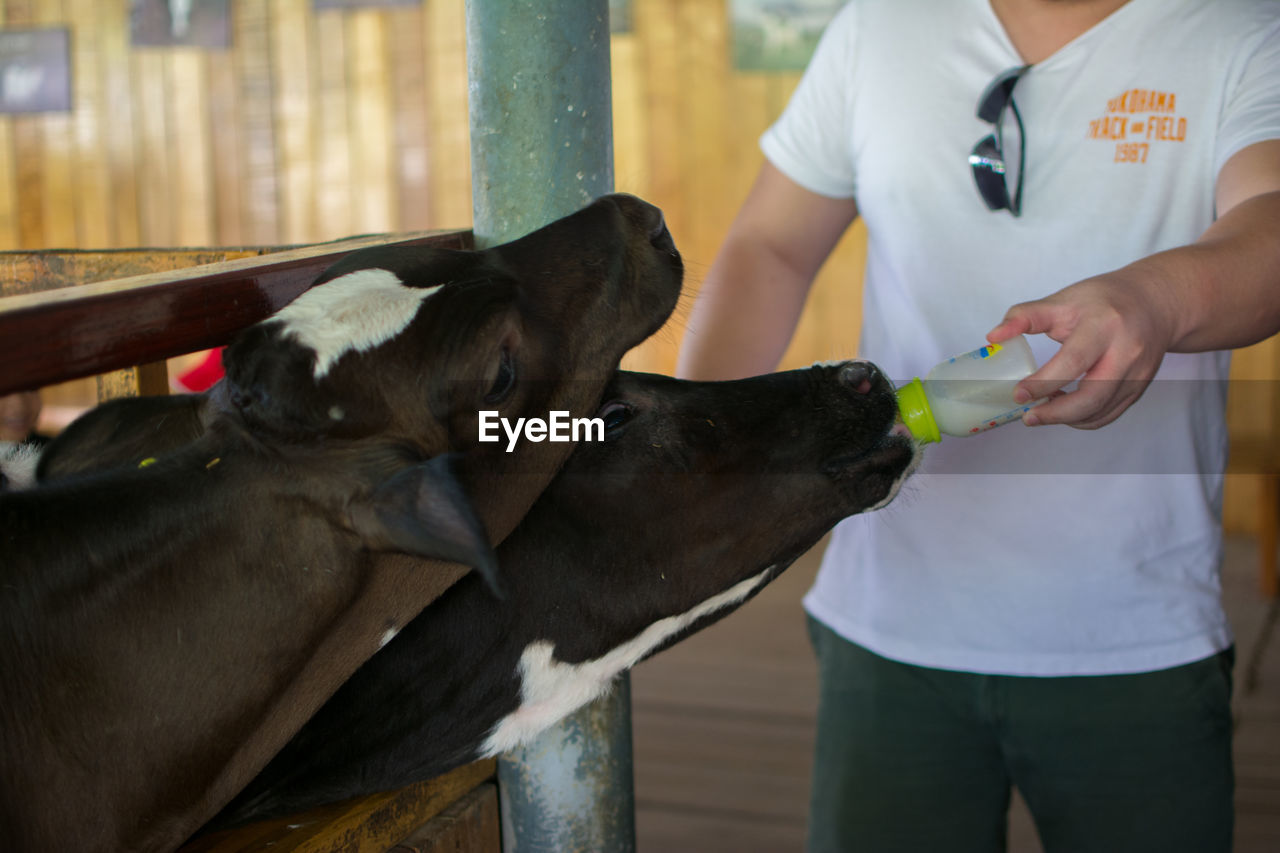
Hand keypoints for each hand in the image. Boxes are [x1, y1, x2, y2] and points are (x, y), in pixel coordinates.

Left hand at [987, 270, 1178, 429]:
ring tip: (1042, 411)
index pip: (1073, 362)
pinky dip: (1083, 419)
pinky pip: (1109, 414)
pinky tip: (1064, 409)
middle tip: (1028, 416)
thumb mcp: (1064, 299)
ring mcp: (1137, 374)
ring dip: (1067, 418)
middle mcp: (1126, 352)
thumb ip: (1025, 316)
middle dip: (1056, 413)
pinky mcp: (1140, 389)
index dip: (1043, 383)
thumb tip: (993, 337)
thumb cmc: (1105, 300)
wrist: (1156, 303)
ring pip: (1101, 411)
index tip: (1018, 394)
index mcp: (1104, 326)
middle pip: (1093, 396)